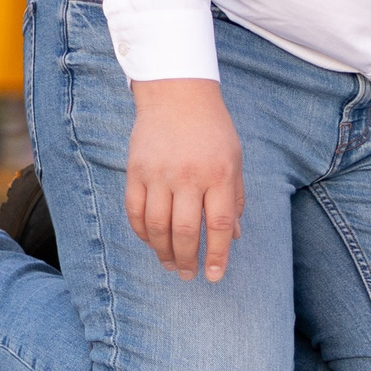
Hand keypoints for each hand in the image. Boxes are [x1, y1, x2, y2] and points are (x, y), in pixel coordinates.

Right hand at [125, 78, 245, 282]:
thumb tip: (235, 237)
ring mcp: (159, 174)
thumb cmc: (212, 130)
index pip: (220, 224)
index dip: (218, 254)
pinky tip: (151, 242)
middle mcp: (189, 176)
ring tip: (171, 265)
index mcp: (220, 174)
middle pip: (185, 231)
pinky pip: (135, 212)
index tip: (214, 276)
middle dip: (188, 260)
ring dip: (163, 252)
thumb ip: (234, 198)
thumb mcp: (234, 159)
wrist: (177, 93)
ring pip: (157, 227)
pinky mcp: (136, 171)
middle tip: (189, 275)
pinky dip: (142, 232)